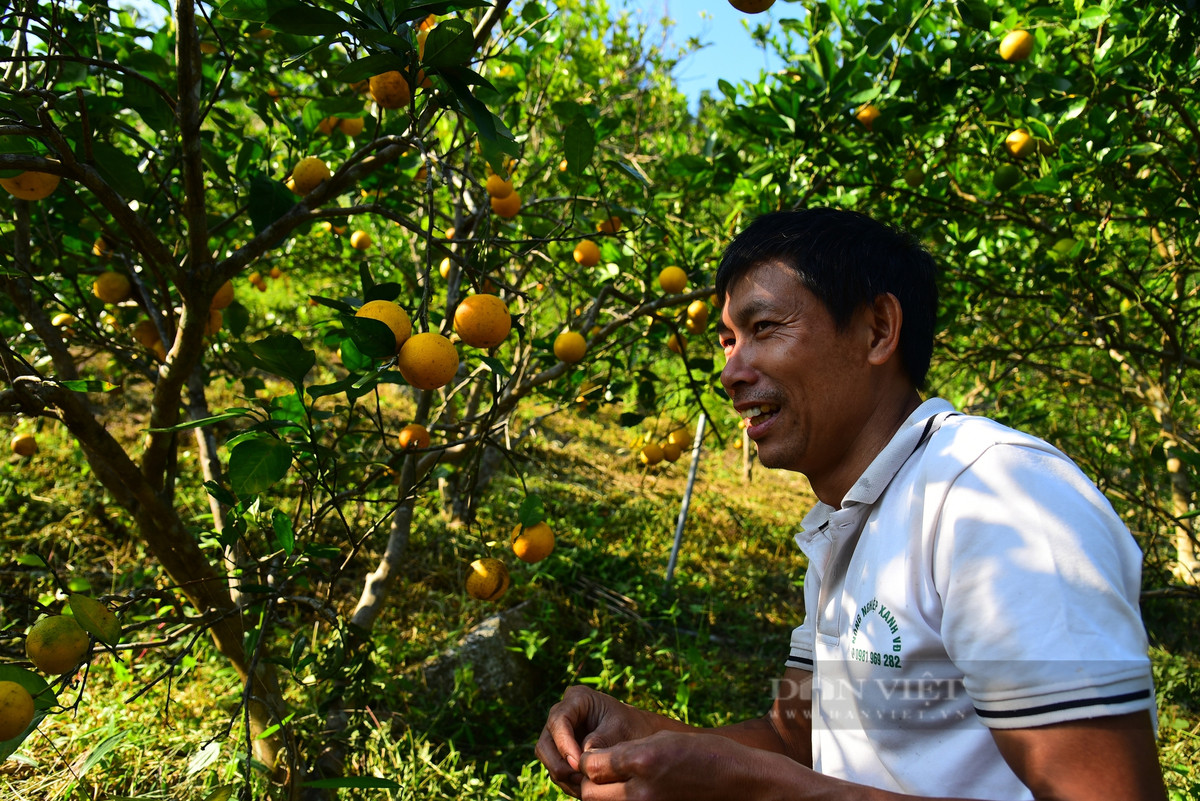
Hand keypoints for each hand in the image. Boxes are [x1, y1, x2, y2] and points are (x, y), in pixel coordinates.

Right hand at [536, 685, 671, 797]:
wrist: (639, 735)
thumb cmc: (632, 726)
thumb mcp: (621, 730)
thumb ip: (601, 741)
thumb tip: (579, 760)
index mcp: (577, 699)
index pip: (559, 722)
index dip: (564, 745)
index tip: (578, 764)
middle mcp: (562, 715)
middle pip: (545, 743)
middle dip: (560, 765)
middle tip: (581, 780)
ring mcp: (558, 734)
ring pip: (547, 759)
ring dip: (564, 777)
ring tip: (586, 787)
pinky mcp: (560, 751)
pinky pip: (555, 769)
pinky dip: (568, 782)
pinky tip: (585, 788)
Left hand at [577, 730, 777, 800]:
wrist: (738, 781)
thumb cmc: (703, 752)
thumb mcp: (661, 739)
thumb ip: (625, 750)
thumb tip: (596, 761)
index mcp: (642, 760)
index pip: (590, 765)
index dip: (587, 759)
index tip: (595, 756)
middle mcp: (641, 790)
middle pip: (589, 794)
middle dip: (589, 784)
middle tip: (600, 775)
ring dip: (603, 797)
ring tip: (614, 786)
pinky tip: (632, 793)